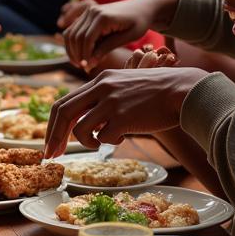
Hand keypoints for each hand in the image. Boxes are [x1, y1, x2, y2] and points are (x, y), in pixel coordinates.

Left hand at [42, 66, 209, 156]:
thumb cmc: (157, 93)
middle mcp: (101, 87)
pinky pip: (104, 138)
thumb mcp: (124, 84)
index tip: (50, 142)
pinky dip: (109, 142)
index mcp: (99, 79)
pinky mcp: (124, 118)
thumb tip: (83, 121)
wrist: (184, 91)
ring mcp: (111, 102)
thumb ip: (102, 97)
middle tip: (51, 155)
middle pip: (63, 114)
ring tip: (100, 141)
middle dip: (54, 137)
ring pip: (81, 130)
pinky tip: (123, 136)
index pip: (64, 102)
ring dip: (86, 142)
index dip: (52, 124)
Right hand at [60, 0, 176, 70]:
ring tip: (80, 64)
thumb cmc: (139, 23)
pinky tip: (80, 54)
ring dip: (72, 50)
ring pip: (70, 33)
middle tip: (84, 68)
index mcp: (103, 17)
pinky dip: (73, 43)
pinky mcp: (87, 14)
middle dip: (77, 54)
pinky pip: (73, 29)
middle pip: (76, 36)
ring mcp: (88, 12)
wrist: (142, 7)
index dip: (84, 55)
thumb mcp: (128, 37)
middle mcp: (92, 12)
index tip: (87, 68)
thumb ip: (108, 48)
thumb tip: (90, 63)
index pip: (87, 39)